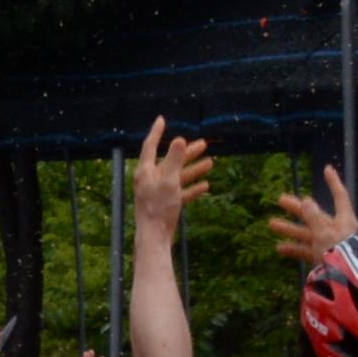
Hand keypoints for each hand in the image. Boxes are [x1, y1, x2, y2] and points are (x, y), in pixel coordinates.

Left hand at [131, 119, 212, 242]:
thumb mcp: (168, 180)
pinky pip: (182, 193)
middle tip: (204, 143)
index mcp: (145, 171)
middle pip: (170, 160)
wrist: (155, 237)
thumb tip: (179, 140)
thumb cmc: (158, 208)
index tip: (162, 119)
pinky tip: (205, 186)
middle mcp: (151, 180)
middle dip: (187, 152)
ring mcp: (159, 193)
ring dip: (194, 169)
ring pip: (179, 176)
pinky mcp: (167, 205)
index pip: (150, 145)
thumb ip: (174, 160)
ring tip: (211, 162)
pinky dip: (192, 188)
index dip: (157, 132)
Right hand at [266, 165, 357, 266]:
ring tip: (271, 224)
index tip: (327, 168)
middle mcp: (338, 230)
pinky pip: (307, 251)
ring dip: (290, 229)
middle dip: (298, 208)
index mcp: (344, 220)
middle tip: (280, 200)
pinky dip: (294, 249)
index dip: (333, 182)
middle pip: (316, 215)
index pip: (339, 196)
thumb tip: (306, 201)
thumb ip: (313, 217)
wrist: (349, 281)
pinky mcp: (324, 259)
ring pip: (307, 234)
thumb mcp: (325, 232)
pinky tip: (279, 248)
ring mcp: (330, 245)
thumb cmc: (340, 252)